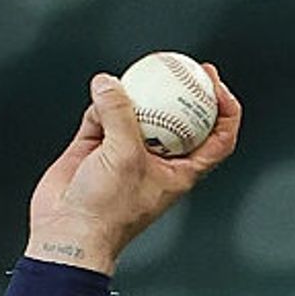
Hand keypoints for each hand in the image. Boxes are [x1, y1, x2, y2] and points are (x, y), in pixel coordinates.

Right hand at [24, 64, 241, 274]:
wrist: (69, 229)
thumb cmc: (108, 211)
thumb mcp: (125, 156)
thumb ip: (120, 115)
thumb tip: (110, 84)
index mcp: (181, 172)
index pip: (217, 140)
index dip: (224, 112)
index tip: (216, 86)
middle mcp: (158, 159)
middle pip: (180, 118)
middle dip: (183, 90)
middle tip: (183, 65)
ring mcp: (127, 151)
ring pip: (137, 109)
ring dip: (129, 96)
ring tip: (123, 89)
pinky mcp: (98, 145)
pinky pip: (103, 113)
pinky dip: (100, 105)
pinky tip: (97, 101)